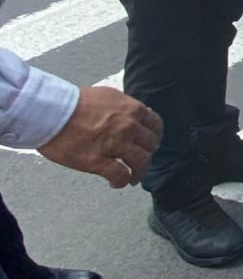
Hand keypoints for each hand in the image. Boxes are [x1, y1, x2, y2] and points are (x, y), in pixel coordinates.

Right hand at [38, 86, 162, 188]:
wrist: (50, 111)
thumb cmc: (74, 102)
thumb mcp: (108, 96)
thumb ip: (126, 106)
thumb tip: (139, 114)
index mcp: (131, 109)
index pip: (155, 125)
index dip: (154, 136)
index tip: (150, 144)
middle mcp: (128, 127)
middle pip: (150, 145)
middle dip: (147, 154)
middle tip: (140, 161)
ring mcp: (114, 144)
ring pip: (140, 162)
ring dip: (139, 172)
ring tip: (132, 178)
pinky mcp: (97, 160)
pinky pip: (119, 175)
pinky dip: (121, 181)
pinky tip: (116, 183)